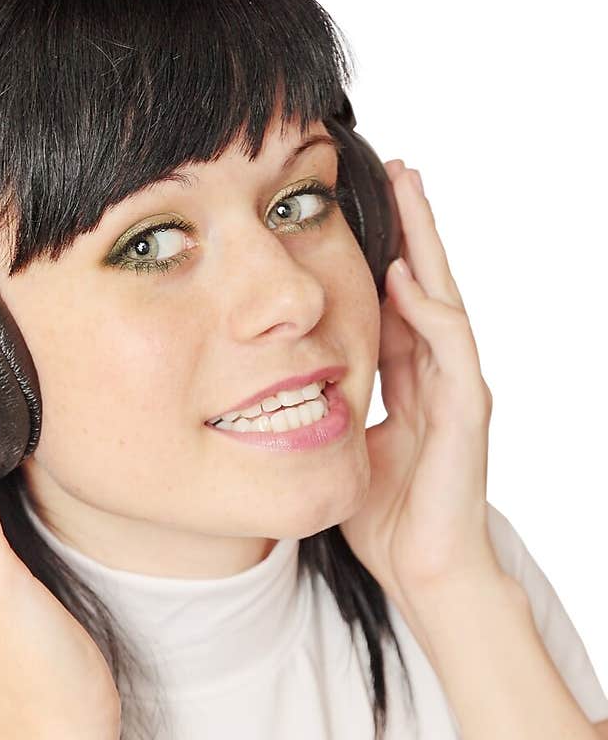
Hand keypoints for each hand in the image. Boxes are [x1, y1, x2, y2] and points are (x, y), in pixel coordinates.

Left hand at [337, 161, 504, 648]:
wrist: (423, 571)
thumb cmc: (384, 518)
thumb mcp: (342, 447)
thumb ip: (325, 408)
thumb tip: (273, 388)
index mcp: (410, 379)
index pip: (395, 300)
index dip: (380, 251)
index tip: (354, 205)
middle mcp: (439, 374)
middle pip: (424, 282)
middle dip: (411, 226)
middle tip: (397, 168)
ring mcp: (458, 389)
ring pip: (444, 298)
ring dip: (426, 244)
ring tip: (410, 191)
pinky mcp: (468, 413)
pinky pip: (452, 349)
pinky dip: (428, 311)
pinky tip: (405, 279)